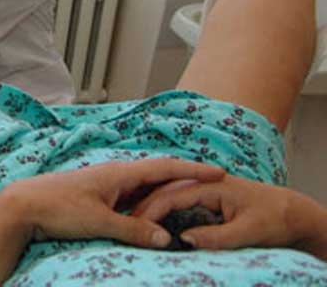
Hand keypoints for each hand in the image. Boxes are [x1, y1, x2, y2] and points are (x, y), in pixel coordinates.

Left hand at [0, 158, 224, 248]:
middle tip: (210, 185)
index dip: (193, 169)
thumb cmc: (59, 207)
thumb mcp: (99, 221)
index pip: (165, 167)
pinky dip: (147, 205)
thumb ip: (133, 230)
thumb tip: (166, 239)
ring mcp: (107, 185)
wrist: (24, 204)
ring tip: (191, 200)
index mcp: (120, 173)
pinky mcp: (99, 197)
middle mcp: (116, 175)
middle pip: (158, 174)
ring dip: (166, 193)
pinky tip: (154, 214)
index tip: (219, 171)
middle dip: (185, 179)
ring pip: (145, 188)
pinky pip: (131, 199)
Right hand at [132, 175, 326, 258]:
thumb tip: (183, 239)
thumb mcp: (247, 232)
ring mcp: (205, 187)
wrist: (292, 211)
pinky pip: (177, 199)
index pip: (171, 195)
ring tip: (136, 224)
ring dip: (151, 206)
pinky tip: (154, 221)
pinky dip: (162, 208)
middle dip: (145, 207)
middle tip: (128, 226)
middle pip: (165, 191)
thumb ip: (216, 236)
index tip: (137, 227)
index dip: (151, 211)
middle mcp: (205, 182)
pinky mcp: (206, 196)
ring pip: (168, 193)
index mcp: (213, 185)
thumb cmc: (273, 219)